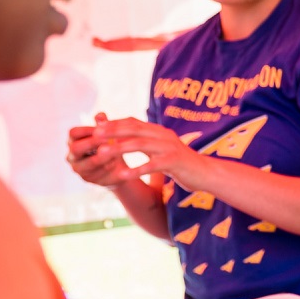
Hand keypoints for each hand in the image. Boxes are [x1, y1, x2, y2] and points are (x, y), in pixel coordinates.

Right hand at [66, 113, 132, 187]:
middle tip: (108, 140)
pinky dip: (108, 168)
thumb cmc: (109, 145)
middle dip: (93, 144)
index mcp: (73, 141)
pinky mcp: (89, 180)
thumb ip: (103, 124)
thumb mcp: (107, 133)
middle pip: (76, 148)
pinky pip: (97, 175)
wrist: (116, 167)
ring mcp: (79, 169)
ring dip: (103, 157)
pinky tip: (117, 163)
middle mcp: (72, 156)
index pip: (74, 133)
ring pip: (88, 164)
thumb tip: (101, 115)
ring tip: (116, 152)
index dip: (87, 129)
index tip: (103, 128)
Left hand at [88, 115, 209, 187]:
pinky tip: (123, 175)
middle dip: (112, 132)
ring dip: (119, 148)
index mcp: (158, 131)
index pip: (133, 123)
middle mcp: (163, 135)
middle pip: (134, 130)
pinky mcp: (175, 161)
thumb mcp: (161, 150)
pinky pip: (153, 164)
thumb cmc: (180, 163)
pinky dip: (137, 169)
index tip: (96, 127)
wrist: (206, 173)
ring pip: (140, 144)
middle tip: (93, 136)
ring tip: (102, 155)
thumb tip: (123, 138)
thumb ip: (145, 142)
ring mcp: (170, 147)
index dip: (114, 124)